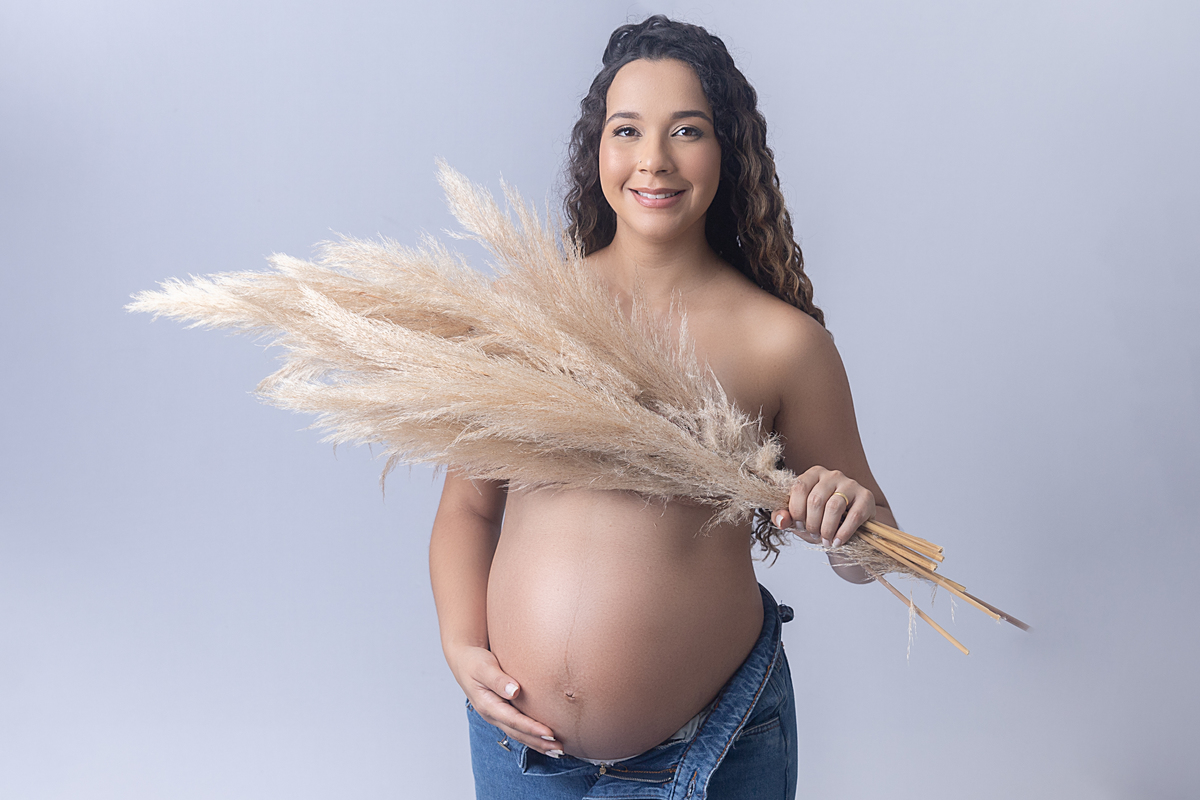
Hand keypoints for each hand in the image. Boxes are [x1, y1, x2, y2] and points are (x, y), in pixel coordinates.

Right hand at [447, 644, 561, 756]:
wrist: (464, 661)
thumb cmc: (474, 662)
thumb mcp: (483, 667)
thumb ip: (498, 679)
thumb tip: (514, 691)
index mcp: (487, 705)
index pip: (513, 720)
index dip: (531, 728)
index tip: (549, 732)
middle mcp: (492, 714)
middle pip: (518, 733)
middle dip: (538, 742)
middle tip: (559, 749)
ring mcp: (497, 716)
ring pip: (519, 734)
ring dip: (538, 744)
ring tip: (557, 751)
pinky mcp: (503, 713)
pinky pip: (518, 729)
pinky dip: (532, 736)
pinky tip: (546, 740)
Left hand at [771, 466, 875, 548]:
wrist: (847, 529)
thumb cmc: (820, 520)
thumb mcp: (800, 519)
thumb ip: (785, 517)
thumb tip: (781, 521)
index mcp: (813, 474)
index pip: (799, 487)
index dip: (796, 510)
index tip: (799, 525)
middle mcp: (832, 475)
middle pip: (816, 499)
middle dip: (812, 523)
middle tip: (814, 535)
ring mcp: (850, 484)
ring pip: (834, 506)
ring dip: (827, 529)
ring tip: (825, 540)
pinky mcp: (866, 496)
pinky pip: (854, 515)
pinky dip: (843, 532)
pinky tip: (837, 541)